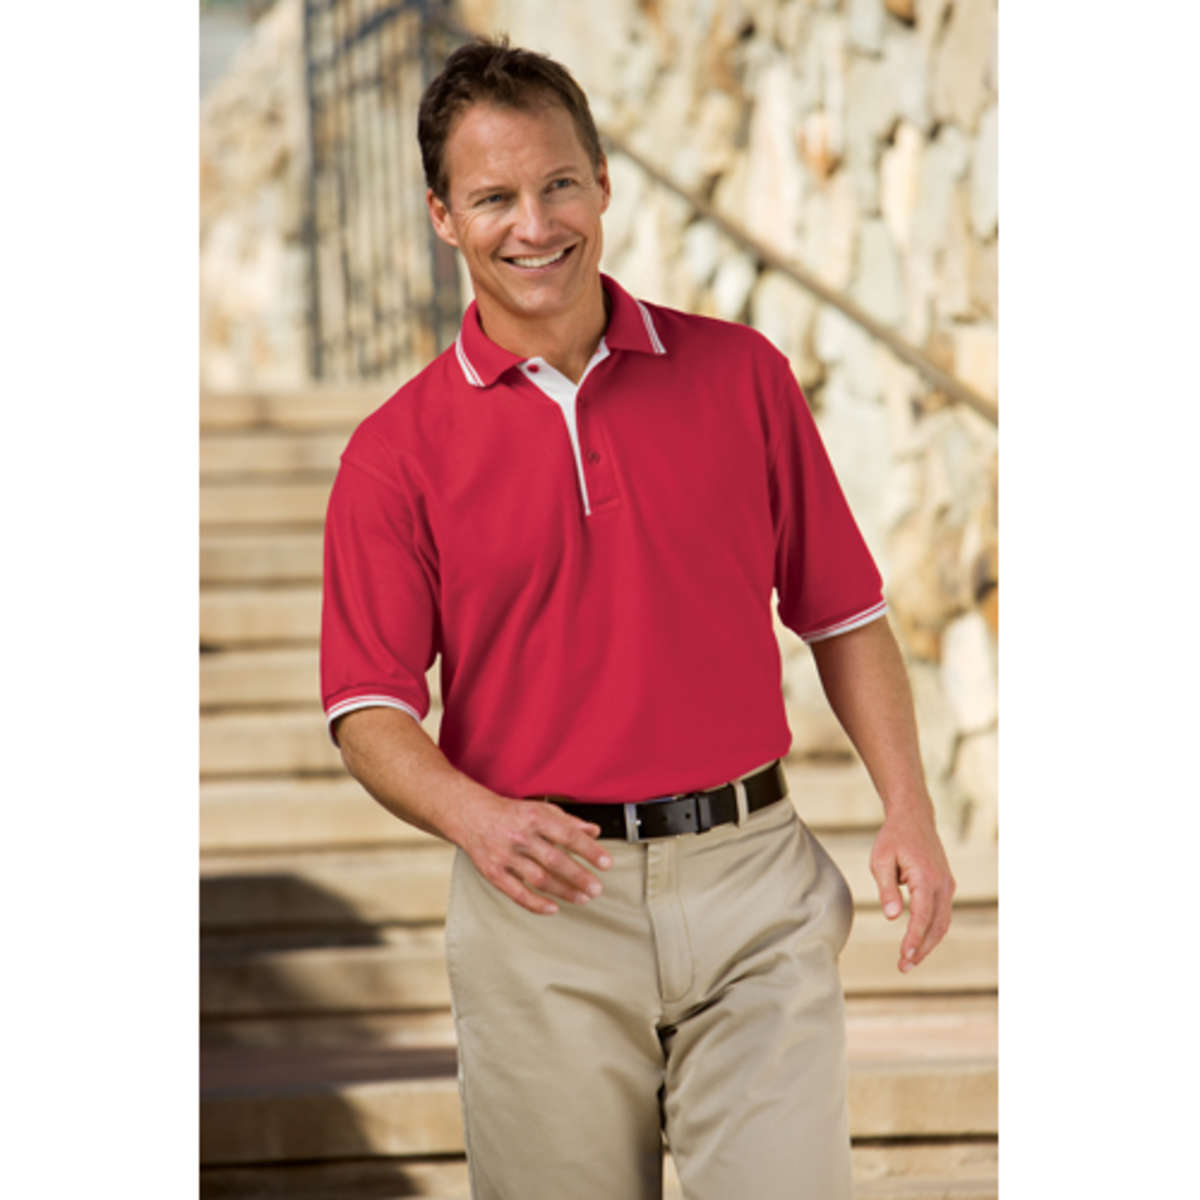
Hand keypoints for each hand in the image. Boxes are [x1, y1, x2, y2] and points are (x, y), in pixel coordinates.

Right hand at [456, 792, 612, 914]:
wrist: (470, 815)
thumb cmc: (510, 813)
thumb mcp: (541, 809)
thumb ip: (568, 821)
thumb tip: (594, 831)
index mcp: (535, 817)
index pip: (568, 835)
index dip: (589, 850)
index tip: (606, 863)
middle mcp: (521, 836)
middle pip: (555, 860)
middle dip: (579, 876)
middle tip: (597, 888)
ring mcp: (506, 856)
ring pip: (539, 878)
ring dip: (563, 891)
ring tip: (583, 898)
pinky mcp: (493, 872)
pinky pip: (516, 892)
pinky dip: (535, 903)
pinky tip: (553, 908)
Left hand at [869, 806, 955, 971]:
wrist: (913, 819)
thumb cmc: (893, 838)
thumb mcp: (880, 860)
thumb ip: (886, 889)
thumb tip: (893, 917)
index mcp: (925, 877)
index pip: (922, 916)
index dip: (914, 939)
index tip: (904, 956)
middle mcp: (942, 884)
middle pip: (936, 926)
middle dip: (921, 949)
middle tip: (903, 967)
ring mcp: (947, 885)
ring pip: (942, 923)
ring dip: (928, 944)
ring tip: (909, 961)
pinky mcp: (946, 886)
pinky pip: (942, 914)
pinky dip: (932, 931)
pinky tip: (918, 942)